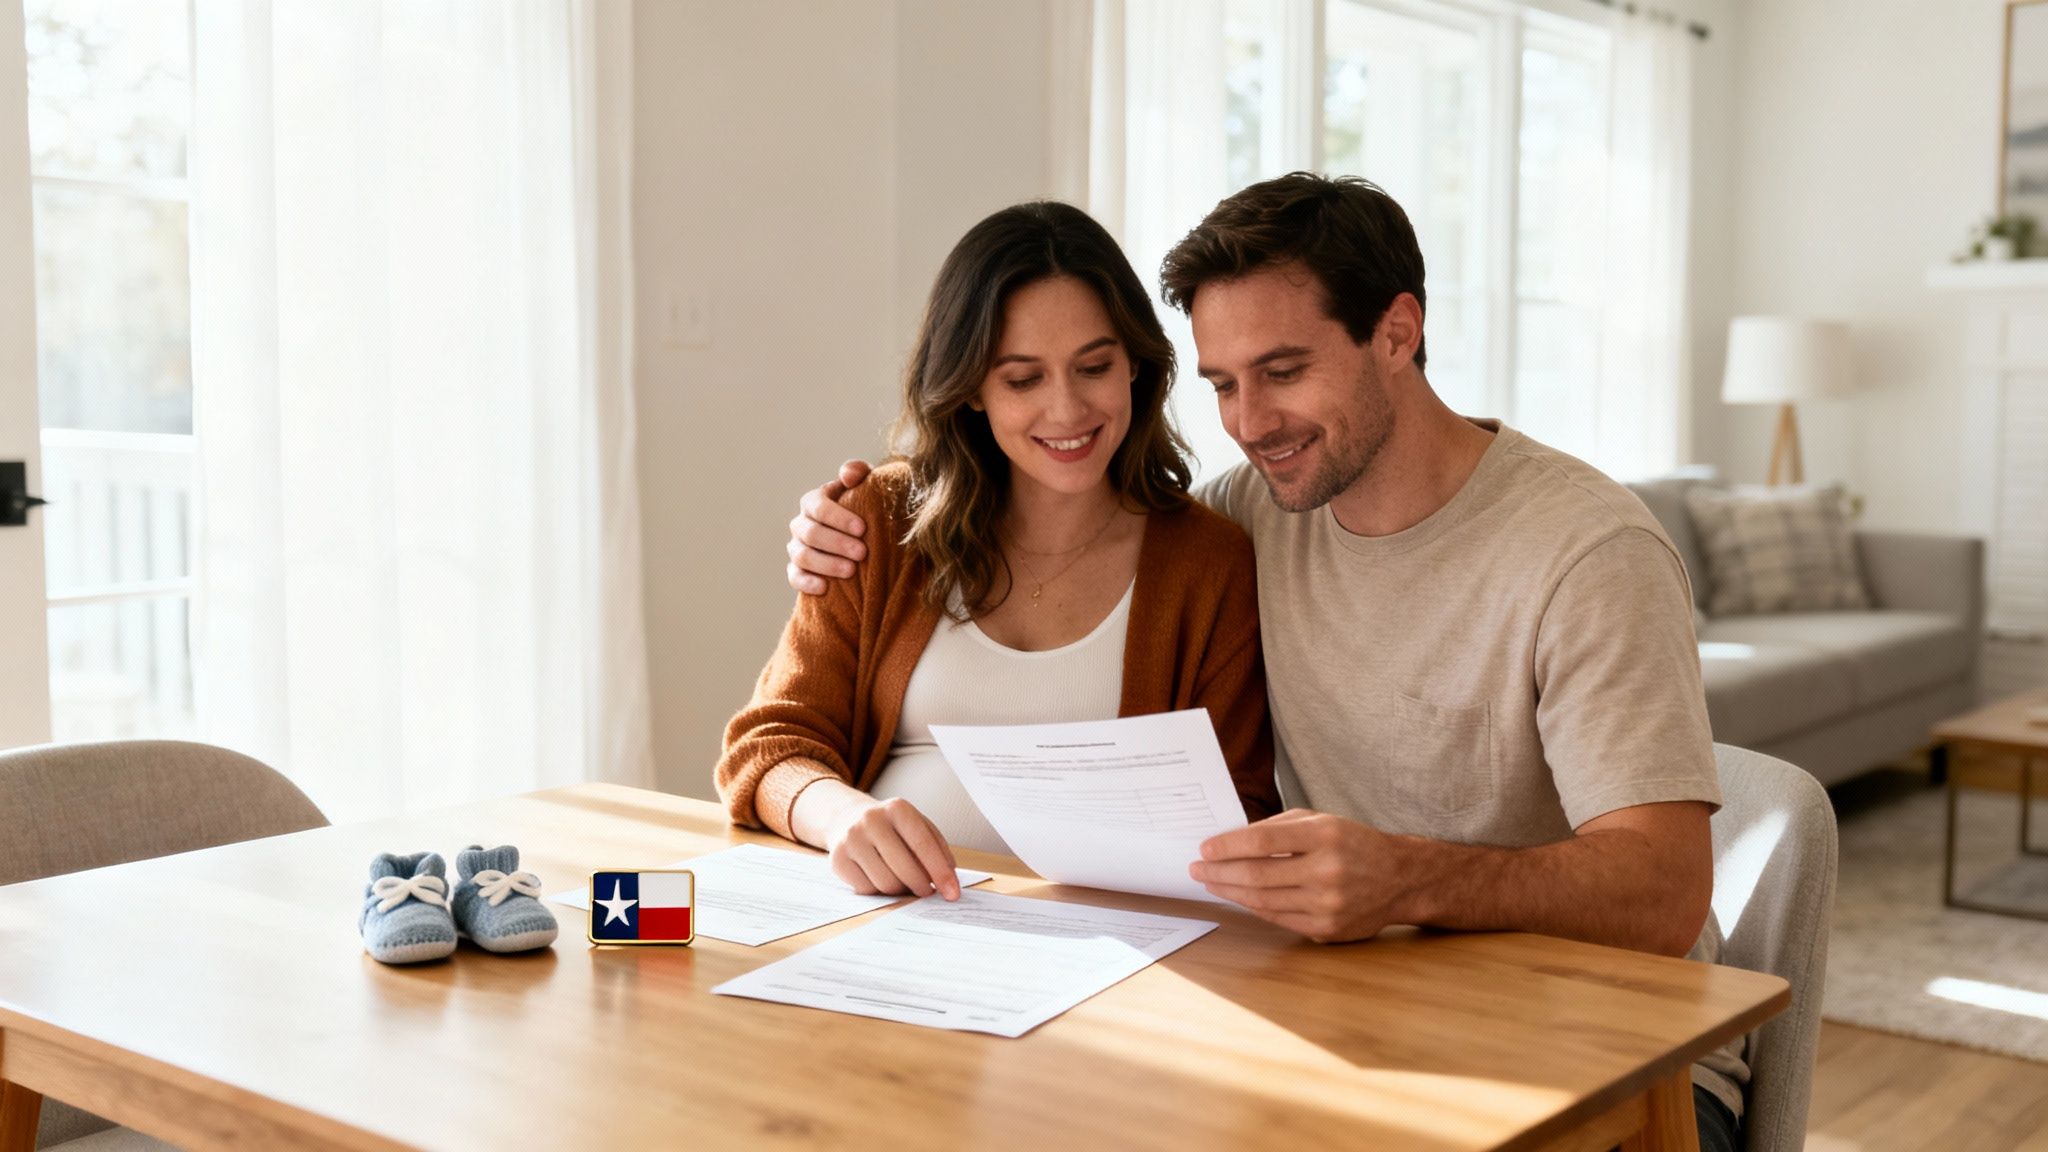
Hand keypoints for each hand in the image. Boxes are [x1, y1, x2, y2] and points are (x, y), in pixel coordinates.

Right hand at [786, 459, 873, 594]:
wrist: (863, 538)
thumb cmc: (866, 509)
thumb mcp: (867, 488)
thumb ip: (859, 473)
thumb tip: (848, 474)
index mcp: (814, 501)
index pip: (818, 506)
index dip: (838, 517)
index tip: (862, 528)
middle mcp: (801, 524)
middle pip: (810, 533)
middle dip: (836, 543)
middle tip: (862, 552)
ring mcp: (797, 548)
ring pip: (802, 556)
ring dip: (826, 564)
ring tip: (851, 571)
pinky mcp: (797, 570)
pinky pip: (794, 577)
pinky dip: (807, 582)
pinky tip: (825, 588)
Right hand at [824, 796, 961, 899]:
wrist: (847, 819)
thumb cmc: (890, 826)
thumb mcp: (916, 825)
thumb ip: (937, 848)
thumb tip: (949, 878)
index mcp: (897, 808)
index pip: (923, 845)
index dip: (940, 873)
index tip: (952, 893)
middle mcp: (871, 820)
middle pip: (904, 868)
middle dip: (921, 886)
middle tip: (927, 892)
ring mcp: (851, 839)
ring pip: (886, 883)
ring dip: (900, 890)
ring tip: (903, 882)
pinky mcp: (837, 859)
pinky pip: (867, 889)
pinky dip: (878, 890)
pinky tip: (880, 877)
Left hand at [1188, 809, 1407, 942]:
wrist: (1401, 879)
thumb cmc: (1355, 844)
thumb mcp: (1322, 821)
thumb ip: (1279, 828)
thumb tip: (1232, 842)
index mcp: (1325, 836)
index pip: (1263, 840)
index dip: (1228, 845)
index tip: (1205, 848)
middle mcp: (1327, 870)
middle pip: (1257, 874)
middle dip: (1220, 872)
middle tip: (1198, 869)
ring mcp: (1327, 904)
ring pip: (1263, 900)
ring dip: (1230, 891)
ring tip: (1211, 882)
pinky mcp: (1327, 930)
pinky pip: (1278, 918)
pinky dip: (1254, 907)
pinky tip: (1239, 897)